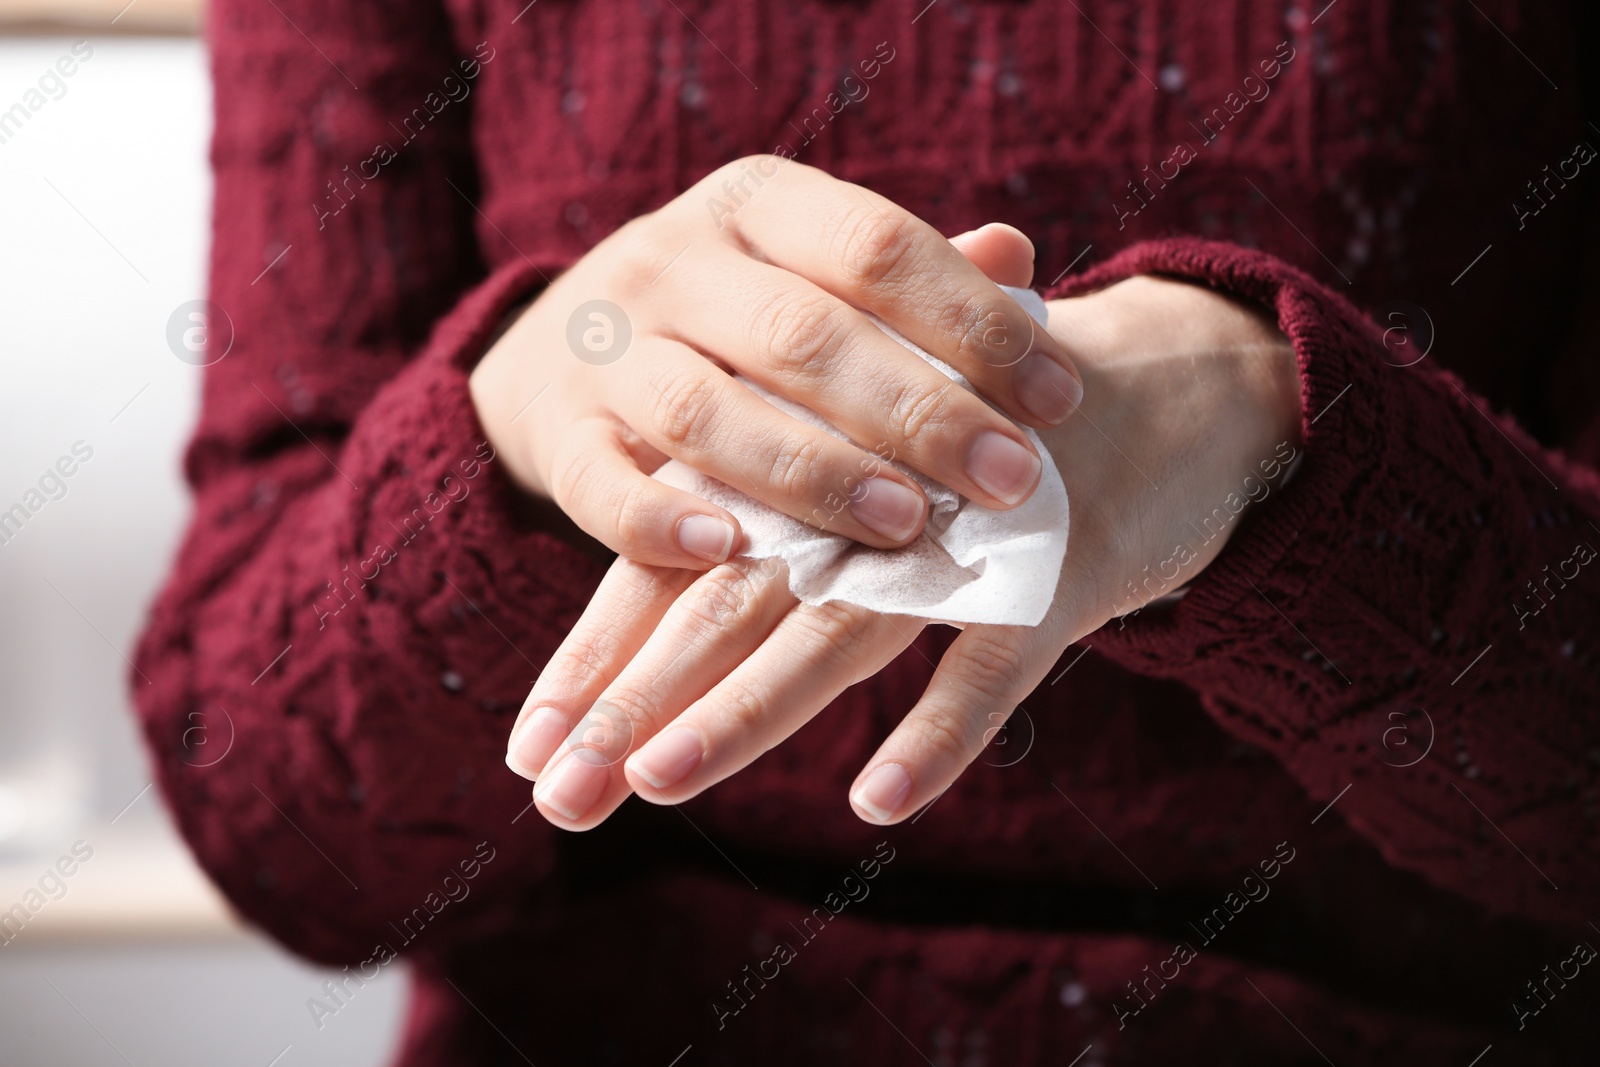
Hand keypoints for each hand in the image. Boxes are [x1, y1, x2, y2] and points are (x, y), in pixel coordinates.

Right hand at [469, 155, 1084, 568]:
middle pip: (801, 334)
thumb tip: (1016, 256)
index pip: (876, 245)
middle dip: (918, 412)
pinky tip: (728, 551)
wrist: (564, 345)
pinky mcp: (557, 433)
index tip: (1060, 398)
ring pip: (705, 412)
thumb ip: (908, 275)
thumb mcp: (809, 268)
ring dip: (811, 473)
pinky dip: (658, 521)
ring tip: (904, 527)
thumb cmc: (735, 317)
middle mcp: (673, 260)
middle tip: (1013, 482)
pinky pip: (599, 482)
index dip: (973, 321)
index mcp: (757, 204)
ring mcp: (604, 347)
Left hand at [505, 268, 1300, 829]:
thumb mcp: (888, 457)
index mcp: (816, 460)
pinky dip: (941, 727)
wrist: (1180, 388)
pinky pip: (993, 662)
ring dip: (748, 708)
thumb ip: (792, 507)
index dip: (602, 654)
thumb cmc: (1003, 438)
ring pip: (838, 630)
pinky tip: (876, 801)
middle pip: (732, 604)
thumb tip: (678, 567)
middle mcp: (873, 495)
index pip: (683, 560)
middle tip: (556, 795)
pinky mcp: (1064, 571)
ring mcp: (965, 532)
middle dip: (637, 702)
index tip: (528, 751)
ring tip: (656, 781)